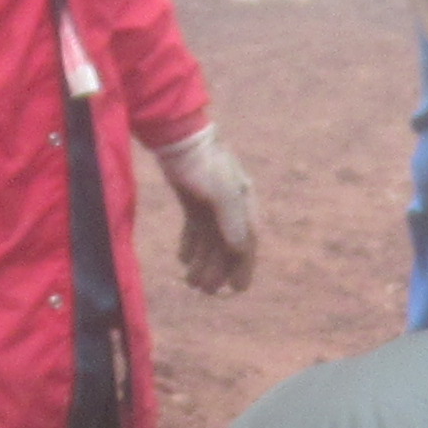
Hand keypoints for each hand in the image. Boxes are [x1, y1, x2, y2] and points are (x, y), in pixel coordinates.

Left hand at [149, 123, 259, 293]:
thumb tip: (240, 250)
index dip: (243, 268)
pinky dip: (190, 245)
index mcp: (244, 206)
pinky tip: (183, 259)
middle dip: (217, 270)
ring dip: (202, 262)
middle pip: (227, 246)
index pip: (247, 243)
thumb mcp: (221, 193)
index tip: (236, 290)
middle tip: (204, 291)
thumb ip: (232, 221)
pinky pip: (195, 229)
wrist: (180, 136)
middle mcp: (232, 207)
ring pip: (210, 240)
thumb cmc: (204, 163)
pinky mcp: (194, 200)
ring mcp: (212, 204)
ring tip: (190, 281)